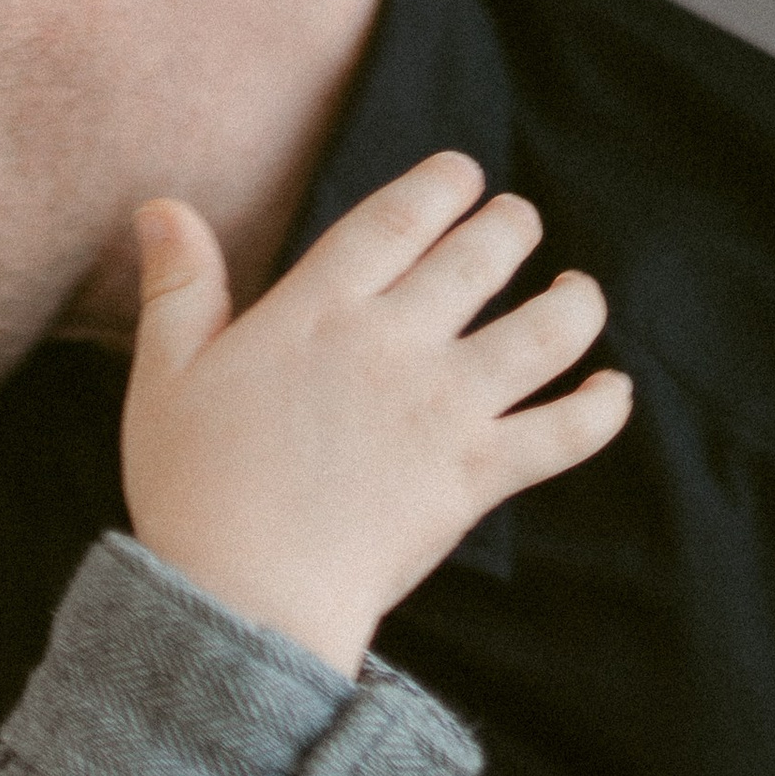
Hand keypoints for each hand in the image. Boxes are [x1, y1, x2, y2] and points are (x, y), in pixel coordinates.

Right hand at [122, 153, 634, 676]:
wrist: (244, 600)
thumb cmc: (194, 495)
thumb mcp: (166, 381)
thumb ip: (178, 289)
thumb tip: (162, 206)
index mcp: (320, 309)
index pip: (401, 215)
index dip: (443, 184)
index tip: (464, 175)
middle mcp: (394, 342)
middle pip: (484, 252)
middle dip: (512, 226)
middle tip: (518, 224)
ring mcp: (444, 406)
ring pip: (545, 328)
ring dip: (575, 303)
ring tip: (577, 295)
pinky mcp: (476, 474)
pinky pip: (565, 431)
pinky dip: (600, 409)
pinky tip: (612, 392)